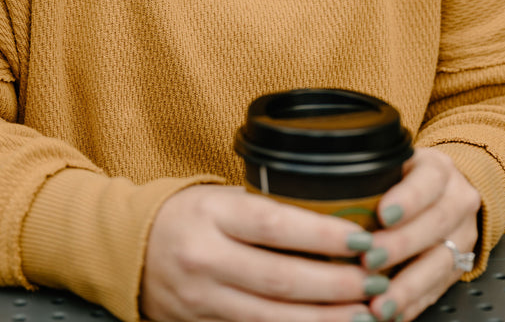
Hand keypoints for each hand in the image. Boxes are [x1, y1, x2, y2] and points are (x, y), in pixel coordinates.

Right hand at [141, 184, 387, 321]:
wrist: (128, 248)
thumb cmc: (187, 214)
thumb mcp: (221, 196)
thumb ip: (266, 209)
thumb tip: (333, 218)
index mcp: (213, 214)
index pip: (276, 225)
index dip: (324, 235)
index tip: (363, 239)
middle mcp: (206, 258)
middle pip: (282, 278)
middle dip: (336, 284)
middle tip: (375, 281)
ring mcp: (202, 299)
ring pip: (273, 318)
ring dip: (325, 319)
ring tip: (365, 314)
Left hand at [362, 147, 480, 320]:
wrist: (448, 192)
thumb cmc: (408, 178)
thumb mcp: (395, 164)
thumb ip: (373, 175)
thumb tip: (332, 188)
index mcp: (439, 169)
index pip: (428, 180)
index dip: (407, 199)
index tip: (382, 215)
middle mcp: (457, 200)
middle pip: (434, 224)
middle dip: (400, 246)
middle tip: (369, 261)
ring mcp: (462, 236)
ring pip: (440, 262)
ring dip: (408, 286)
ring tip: (380, 303)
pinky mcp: (459, 266)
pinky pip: (437, 289)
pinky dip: (413, 304)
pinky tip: (392, 313)